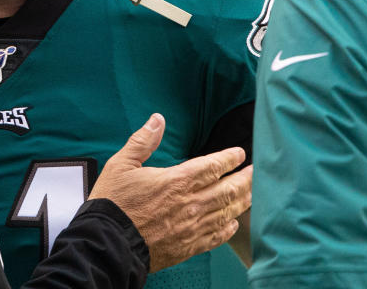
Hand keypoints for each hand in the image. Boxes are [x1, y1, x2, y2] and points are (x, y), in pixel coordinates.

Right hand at [87, 113, 251, 271]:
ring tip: (253, 193)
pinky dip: (228, 229)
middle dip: (246, 178)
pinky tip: (232, 224)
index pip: (212, 166)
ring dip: (243, 201)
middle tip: (257, 171)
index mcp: (176, 181)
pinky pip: (216, 237)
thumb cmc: (113, 203)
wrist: (109, 242)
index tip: (239, 154)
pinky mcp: (188, 246)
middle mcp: (190, 204)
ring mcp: (191, 227)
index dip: (229, 158)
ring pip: (227, 212)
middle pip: (228, 189)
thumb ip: (142, 141)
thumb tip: (157, 120)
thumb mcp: (121, 164)